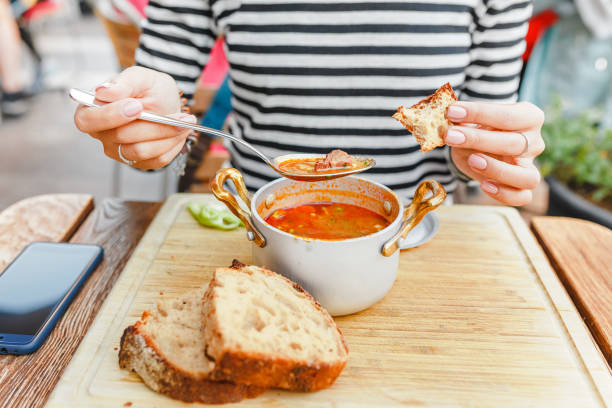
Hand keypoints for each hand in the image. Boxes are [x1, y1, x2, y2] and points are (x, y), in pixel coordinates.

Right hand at [74, 66, 196, 169]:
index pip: (87, 120)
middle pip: (120, 136)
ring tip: (184, 120)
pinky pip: (157, 160)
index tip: (137, 106)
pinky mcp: (139, 163)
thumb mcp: (141, 77)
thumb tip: (104, 91)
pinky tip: (180, 131)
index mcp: (92, 110)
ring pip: (140, 151)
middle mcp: (102, 134)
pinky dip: (173, 144)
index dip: (110, 115)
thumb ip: (124, 83)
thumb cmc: (150, 88)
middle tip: (177, 115)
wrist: (168, 102)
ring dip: (166, 135)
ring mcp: (119, 151)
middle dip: (152, 125)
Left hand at [445, 101, 544, 205]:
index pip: (508, 115)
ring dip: (497, 169)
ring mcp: (531, 166)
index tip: (452, 111)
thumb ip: (464, 122)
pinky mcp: (523, 186)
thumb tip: (451, 121)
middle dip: (479, 139)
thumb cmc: (477, 129)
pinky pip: (523, 197)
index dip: (480, 113)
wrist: (476, 146)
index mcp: (529, 116)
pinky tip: (484, 185)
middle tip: (451, 136)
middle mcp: (535, 142)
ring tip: (472, 160)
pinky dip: (504, 194)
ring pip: (527, 176)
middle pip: (514, 143)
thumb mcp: (471, 121)